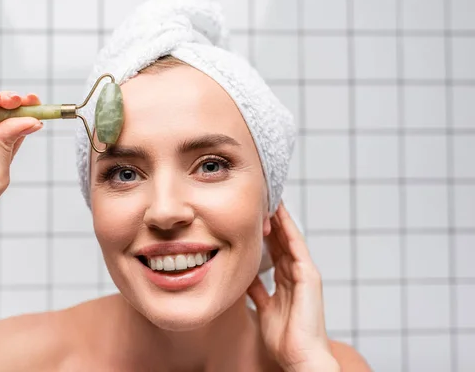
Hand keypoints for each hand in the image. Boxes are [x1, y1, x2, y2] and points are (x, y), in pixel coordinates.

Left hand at [247, 202, 338, 371]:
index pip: (275, 251)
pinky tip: (279, 214)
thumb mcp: (265, 308)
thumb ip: (257, 291)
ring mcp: (304, 273)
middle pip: (281, 241)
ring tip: (269, 198)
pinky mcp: (308, 275)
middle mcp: (297, 274)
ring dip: (279, 218)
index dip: (266, 234)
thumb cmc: (285, 339)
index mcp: (287, 282)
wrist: (299, 356)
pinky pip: (296, 246)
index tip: (255, 217)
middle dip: (271, 221)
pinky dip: (288, 228)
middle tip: (260, 199)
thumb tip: (245, 278)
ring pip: (288, 238)